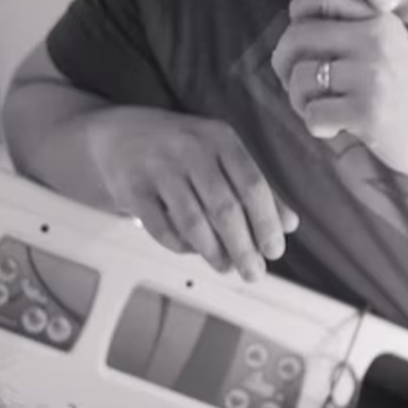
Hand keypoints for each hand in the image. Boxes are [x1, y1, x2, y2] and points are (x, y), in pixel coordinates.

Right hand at [87, 107, 298, 280]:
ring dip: (214, 252)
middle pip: (224, 208)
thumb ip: (254, 187)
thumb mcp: (220, 155)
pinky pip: (162, 228)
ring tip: (226, 267)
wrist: (118, 135)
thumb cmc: (179, 149)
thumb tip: (289, 224)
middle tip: (254, 273)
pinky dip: (181, 246)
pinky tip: (192, 251)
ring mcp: (158, 168)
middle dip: (243, 248)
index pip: (252, 185)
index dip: (266, 223)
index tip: (274, 251)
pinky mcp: (132, 189)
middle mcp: (190, 149)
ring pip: (193, 222)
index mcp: (219, 139)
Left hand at [271, 0, 407, 184]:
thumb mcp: (394, 49)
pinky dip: (317, 127)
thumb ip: (356, 34)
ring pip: (300, 79)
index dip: (295, 21)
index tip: (304, 49)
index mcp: (378, 19)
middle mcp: (374, 40)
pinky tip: (336, 130)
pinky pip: (314, 114)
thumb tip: (295, 34)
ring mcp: (371, 76)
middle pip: (296, 38)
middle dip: (284, 66)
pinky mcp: (368, 112)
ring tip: (322, 111)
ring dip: (300, 102)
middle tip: (298, 87)